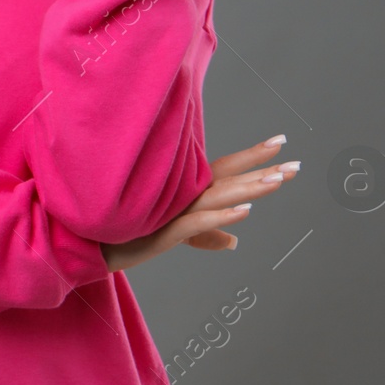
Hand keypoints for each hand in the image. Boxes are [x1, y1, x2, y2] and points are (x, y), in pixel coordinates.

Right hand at [102, 136, 294, 272]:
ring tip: (278, 180)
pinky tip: (245, 211)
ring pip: (218, 195)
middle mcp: (182, 194)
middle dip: (262, 168)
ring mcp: (173, 211)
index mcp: (186, 189)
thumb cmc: (128, 231)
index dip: (253, 155)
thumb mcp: (176, 232)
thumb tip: (235, 242)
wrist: (88, 240)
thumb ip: (207, 234)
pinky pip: (198, 222)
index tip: (281, 141)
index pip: (226, 168)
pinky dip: (222, 216)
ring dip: (248, 188)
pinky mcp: (163, 231)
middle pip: (228, 178)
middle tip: (296, 162)